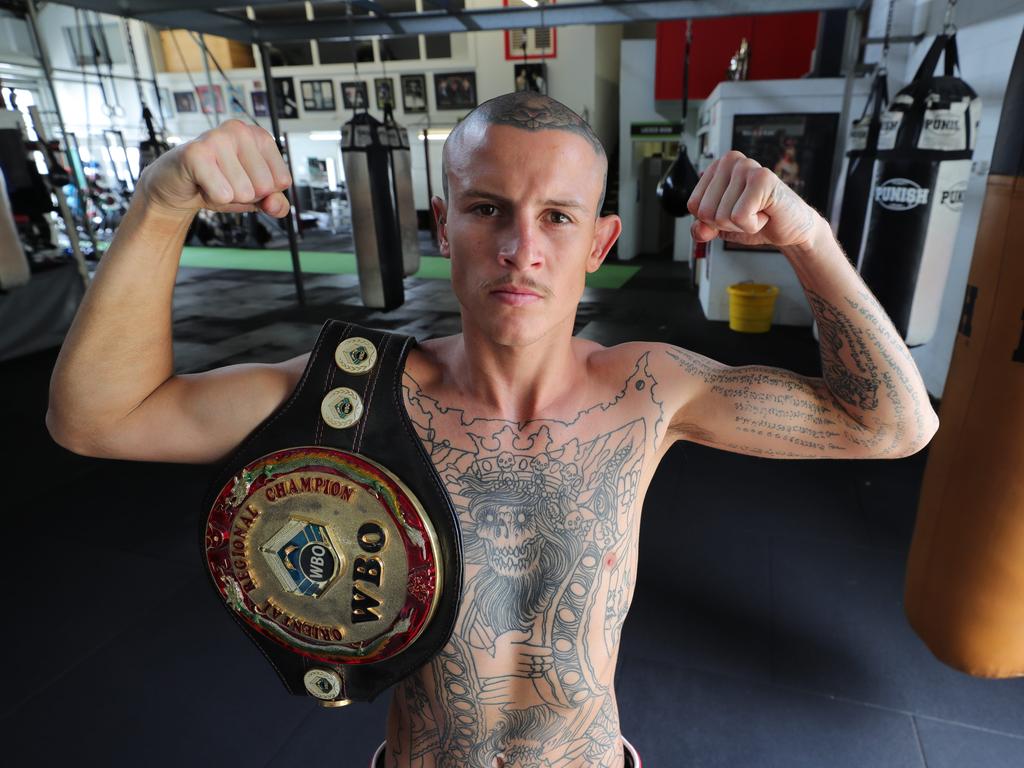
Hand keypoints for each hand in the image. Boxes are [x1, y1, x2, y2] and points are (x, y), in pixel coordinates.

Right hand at [137, 119, 291, 217]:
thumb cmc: (218, 185)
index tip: (245, 180)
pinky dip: (214, 198)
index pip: (283, 181)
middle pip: (265, 187)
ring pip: (244, 192)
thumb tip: (276, 204)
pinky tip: (202, 183)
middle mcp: (241, 131)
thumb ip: (276, 204)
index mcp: (260, 137)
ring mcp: (218, 137)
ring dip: (227, 197)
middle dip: (245, 195)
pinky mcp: (196, 153)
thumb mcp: (255, 198)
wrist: (177, 186)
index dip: (264, 192)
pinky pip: (223, 194)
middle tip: (225, 182)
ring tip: (213, 182)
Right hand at [474, 630, 552, 678]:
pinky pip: (529, 674)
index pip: (533, 651)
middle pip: (535, 660)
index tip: (550, 651)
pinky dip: (536, 673)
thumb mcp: (505, 638)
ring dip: (542, 667)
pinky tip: (541, 672)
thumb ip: (518, 635)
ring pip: (533, 668)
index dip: (543, 652)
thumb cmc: (498, 649)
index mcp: (517, 651)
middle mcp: (519, 660)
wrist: (490, 665)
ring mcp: (518, 669)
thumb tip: (529, 632)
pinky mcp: (517, 674)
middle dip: (544, 660)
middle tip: (552, 659)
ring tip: (549, 665)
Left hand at [687, 150, 820, 247]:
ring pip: (722, 216)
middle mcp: (730, 161)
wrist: (791, 227)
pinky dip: (752, 225)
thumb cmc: (758, 219)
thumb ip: (703, 228)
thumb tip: (698, 230)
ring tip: (758, 212)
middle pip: (705, 212)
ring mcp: (747, 166)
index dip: (712, 220)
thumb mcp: (721, 227)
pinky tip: (765, 213)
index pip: (693, 205)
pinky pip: (739, 217)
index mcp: (717, 167)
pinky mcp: (762, 179)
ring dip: (742, 224)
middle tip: (748, 213)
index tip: (733, 212)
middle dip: (726, 224)